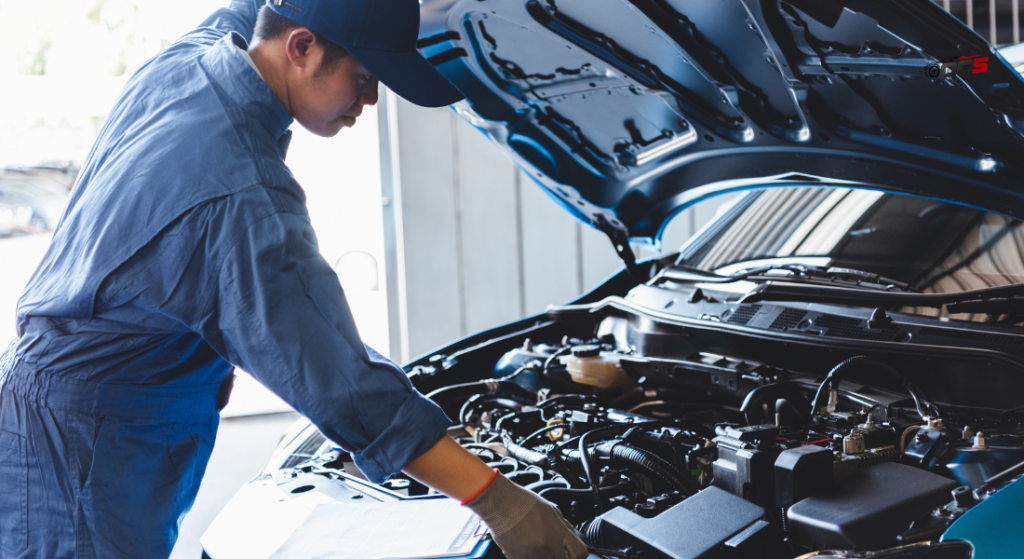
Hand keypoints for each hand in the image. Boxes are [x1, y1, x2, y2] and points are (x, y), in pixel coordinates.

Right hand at [464, 474, 588, 558]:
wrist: (500, 504)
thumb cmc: (523, 502)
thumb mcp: (552, 510)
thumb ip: (565, 527)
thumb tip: (572, 537)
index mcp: (558, 534)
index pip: (580, 554)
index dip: (578, 554)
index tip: (572, 552)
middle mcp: (548, 548)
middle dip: (561, 555)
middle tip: (553, 547)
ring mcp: (532, 556)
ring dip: (546, 556)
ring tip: (537, 542)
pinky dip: (530, 556)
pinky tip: (526, 545)